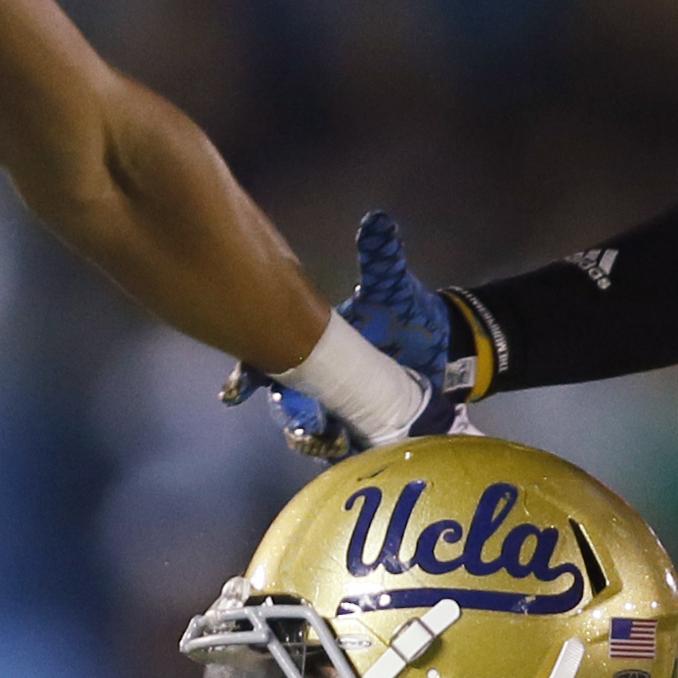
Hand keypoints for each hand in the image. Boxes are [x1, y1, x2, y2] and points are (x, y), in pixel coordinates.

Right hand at [221, 214, 478, 457]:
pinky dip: (338, 456)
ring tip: (332, 438)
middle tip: (303, 422)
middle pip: (283, 403)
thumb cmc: (405, 315)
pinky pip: (338, 452)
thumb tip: (377, 221)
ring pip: (304, 431)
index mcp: (307, 345)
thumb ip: (381, 258)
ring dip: (310, 438)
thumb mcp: (392, 288)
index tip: (235, 391)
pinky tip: (349, 454)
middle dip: (288, 414)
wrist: (443, 349)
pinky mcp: (359, 430)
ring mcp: (333, 407)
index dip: (245, 376)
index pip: (264, 359)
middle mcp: (313, 380)